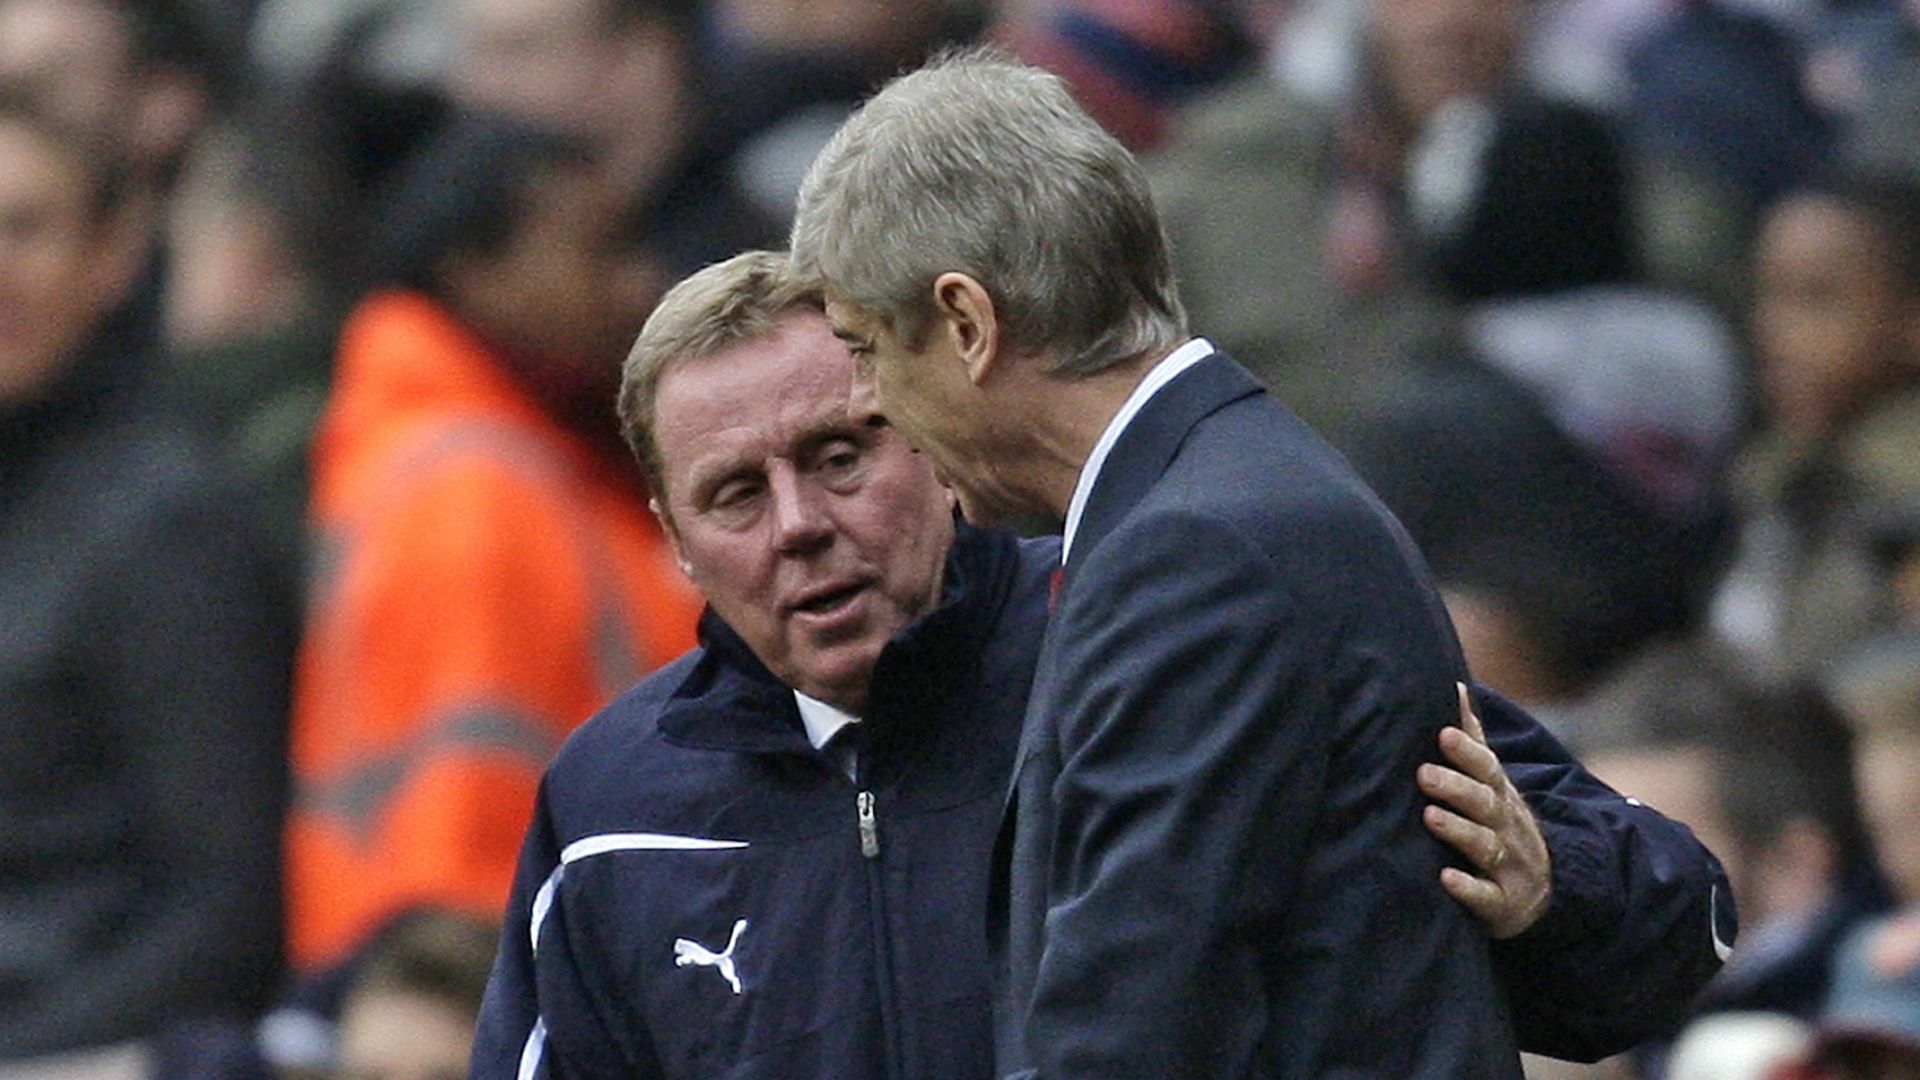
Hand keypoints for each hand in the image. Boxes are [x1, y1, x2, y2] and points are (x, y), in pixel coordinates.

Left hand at [1419, 683, 1552, 938]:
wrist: (1543, 892)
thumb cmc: (1500, 824)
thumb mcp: (1492, 784)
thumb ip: (1472, 739)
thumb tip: (1454, 685)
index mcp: (1500, 797)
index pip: (1487, 769)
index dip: (1466, 751)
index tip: (1442, 733)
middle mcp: (1507, 827)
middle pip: (1485, 804)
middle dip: (1456, 788)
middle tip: (1422, 773)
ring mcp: (1508, 866)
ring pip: (1485, 846)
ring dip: (1458, 830)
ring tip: (1430, 816)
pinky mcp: (1502, 905)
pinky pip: (1487, 898)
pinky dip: (1467, 888)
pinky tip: (1445, 878)